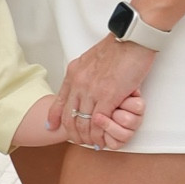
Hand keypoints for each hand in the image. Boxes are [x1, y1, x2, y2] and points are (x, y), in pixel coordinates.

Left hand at [48, 34, 156, 150]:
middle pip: (69, 117)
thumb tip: (79, 83)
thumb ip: (82, 74)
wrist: (132, 39)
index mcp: (73, 73)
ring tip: (91, 143)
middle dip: (73, 133)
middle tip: (79, 141)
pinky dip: (99, 134)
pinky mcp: (108, 96)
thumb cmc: (116, 48)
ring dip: (87, 137)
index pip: (59, 102)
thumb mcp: (89, 60)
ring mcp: (92, 91)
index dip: (55, 119)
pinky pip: (98, 122)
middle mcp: (78, 83)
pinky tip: (102, 139)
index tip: (52, 128)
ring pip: (83, 122)